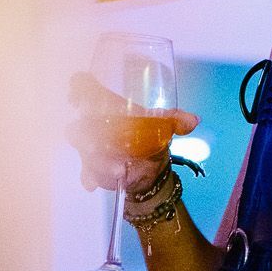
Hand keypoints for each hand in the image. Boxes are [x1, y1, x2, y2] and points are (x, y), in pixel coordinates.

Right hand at [68, 72, 198, 195]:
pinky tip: (94, 183)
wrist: (149, 170)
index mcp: (109, 106)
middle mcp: (95, 124)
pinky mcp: (92, 167)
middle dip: (87, 136)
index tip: (78, 97)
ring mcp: (91, 147)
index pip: (84, 87)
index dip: (78, 88)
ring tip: (119, 169)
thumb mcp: (163, 127)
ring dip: (98, 160)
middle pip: (79, 125)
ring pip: (84, 150)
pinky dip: (90, 176)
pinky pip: (86, 171)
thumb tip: (194, 120)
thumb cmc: (150, 138)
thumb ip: (175, 121)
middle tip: (100, 145)